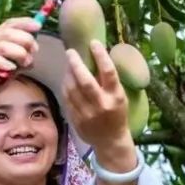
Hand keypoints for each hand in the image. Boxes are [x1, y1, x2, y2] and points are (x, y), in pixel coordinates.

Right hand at [0, 18, 40, 130]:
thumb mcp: (11, 64)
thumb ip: (21, 56)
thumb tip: (34, 50)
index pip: (9, 24)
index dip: (24, 23)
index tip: (38, 26)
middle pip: (8, 33)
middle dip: (25, 40)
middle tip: (34, 51)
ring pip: (2, 46)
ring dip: (19, 53)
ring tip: (26, 62)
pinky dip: (5, 63)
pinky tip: (12, 68)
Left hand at [61, 40, 131, 156]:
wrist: (110, 140)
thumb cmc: (117, 114)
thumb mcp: (119, 96)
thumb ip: (108, 81)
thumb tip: (93, 58)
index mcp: (116, 97)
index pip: (108, 72)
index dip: (100, 55)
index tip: (93, 43)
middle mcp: (101, 105)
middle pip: (85, 81)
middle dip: (76, 64)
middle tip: (70, 52)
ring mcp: (87, 113)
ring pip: (72, 89)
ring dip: (68, 74)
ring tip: (68, 64)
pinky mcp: (76, 119)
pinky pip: (66, 99)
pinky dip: (65, 86)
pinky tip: (66, 79)